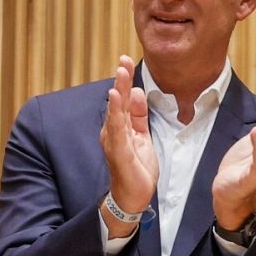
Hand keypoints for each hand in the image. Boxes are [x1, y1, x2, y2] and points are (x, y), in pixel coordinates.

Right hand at [98, 55, 157, 234]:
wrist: (133, 195)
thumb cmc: (136, 167)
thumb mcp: (142, 135)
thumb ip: (139, 115)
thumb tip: (137, 91)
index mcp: (120, 126)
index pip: (123, 99)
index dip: (125, 80)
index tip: (127, 60)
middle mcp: (113, 131)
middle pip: (117, 101)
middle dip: (121, 79)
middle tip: (124, 59)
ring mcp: (113, 141)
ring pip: (115, 111)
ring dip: (118, 91)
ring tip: (120, 72)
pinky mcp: (118, 151)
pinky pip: (117, 129)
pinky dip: (116, 113)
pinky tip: (116, 98)